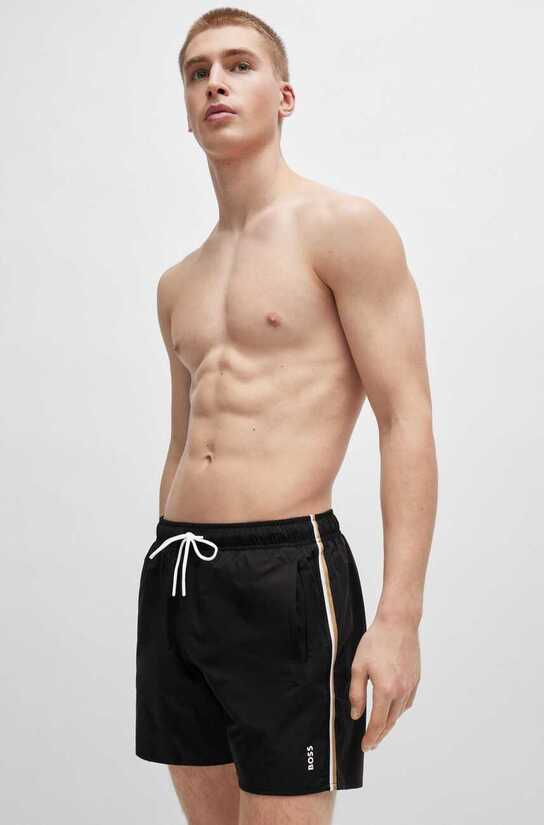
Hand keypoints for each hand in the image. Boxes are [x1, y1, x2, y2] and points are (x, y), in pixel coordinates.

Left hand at [349, 613, 420, 750]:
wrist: (398, 623)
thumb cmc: (376, 642)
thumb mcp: (358, 666)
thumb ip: (356, 693)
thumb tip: (356, 715)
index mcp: (385, 690)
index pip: (378, 723)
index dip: (371, 738)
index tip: (365, 746)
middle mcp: (401, 691)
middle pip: (390, 722)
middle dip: (380, 735)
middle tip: (371, 744)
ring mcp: (411, 685)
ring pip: (400, 713)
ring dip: (389, 723)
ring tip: (379, 728)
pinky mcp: (416, 679)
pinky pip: (407, 701)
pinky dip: (399, 710)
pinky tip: (392, 709)